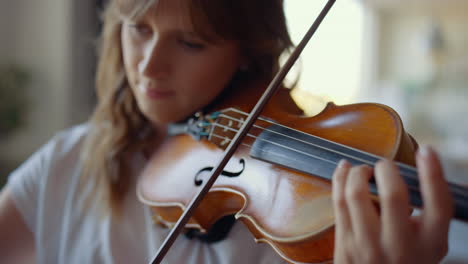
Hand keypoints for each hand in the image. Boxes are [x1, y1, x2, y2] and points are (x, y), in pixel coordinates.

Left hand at [332, 145, 452, 263]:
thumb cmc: (407, 259)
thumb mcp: (430, 241)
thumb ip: (430, 211)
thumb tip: (426, 165)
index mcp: (429, 242)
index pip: (438, 204)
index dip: (433, 173)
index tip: (426, 151)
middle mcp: (399, 245)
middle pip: (392, 194)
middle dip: (386, 168)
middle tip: (385, 166)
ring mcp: (368, 245)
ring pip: (356, 194)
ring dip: (358, 172)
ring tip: (364, 170)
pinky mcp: (344, 243)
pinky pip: (338, 202)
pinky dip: (340, 178)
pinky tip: (344, 169)